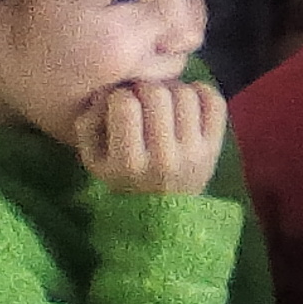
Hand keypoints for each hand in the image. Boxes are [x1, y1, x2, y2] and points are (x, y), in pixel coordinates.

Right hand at [73, 79, 228, 197]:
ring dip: (171, 88)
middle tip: (142, 97)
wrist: (163, 215)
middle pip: (157, 94)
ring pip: (186, 94)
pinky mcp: (214, 148)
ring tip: (163, 100)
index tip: (120, 104)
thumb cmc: (124, 180)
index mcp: (128, 162)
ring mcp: (193, 153)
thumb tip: (105, 93)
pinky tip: (187, 99)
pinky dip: (201, 91)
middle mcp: (164, 158)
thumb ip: (88, 123)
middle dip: (145, 88)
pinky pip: (214, 102)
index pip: (125, 105)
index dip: (119, 95)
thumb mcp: (93, 159)